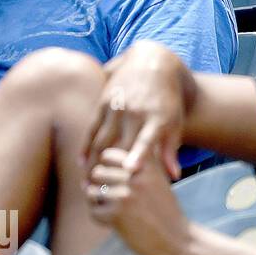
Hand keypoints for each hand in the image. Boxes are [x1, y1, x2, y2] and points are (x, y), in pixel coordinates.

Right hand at [83, 41, 194, 180]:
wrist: (151, 64)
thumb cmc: (167, 100)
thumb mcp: (175, 122)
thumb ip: (171, 149)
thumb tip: (173, 176)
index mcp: (156, 118)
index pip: (147, 139)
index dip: (139, 155)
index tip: (131, 170)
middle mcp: (134, 112)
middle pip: (118, 145)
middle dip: (106, 169)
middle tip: (97, 191)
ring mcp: (117, 106)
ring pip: (100, 139)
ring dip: (92, 161)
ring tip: (86, 181)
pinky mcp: (103, 102)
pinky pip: (92, 127)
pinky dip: (86, 145)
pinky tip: (81, 161)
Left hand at [86, 146, 191, 254]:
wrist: (179, 241)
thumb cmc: (163, 211)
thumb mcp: (156, 180)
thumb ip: (133, 167)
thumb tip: (93, 168)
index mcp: (145, 164)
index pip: (107, 155)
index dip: (106, 168)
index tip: (115, 182)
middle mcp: (135, 176)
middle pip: (96, 173)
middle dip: (101, 187)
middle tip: (114, 201)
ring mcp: (125, 194)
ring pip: (91, 191)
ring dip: (98, 203)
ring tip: (116, 212)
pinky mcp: (117, 213)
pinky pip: (94, 211)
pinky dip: (101, 219)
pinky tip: (118, 224)